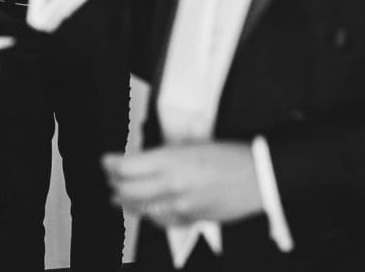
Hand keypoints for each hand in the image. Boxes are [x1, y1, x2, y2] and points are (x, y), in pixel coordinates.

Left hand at [102, 142, 263, 227]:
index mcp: (171, 161)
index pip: (127, 167)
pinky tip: (146, 210)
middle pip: (127, 190)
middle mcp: (171, 185)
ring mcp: (180, 206)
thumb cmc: (230, 156)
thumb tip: (144, 158)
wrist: (258, 177)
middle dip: (114, 184)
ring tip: (119, 197)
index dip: (111, 164)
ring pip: (141, 209)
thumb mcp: (193, 143)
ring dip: (127, 202)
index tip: (105, 161)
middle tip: (110, 178)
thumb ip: (166, 153)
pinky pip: (161, 221)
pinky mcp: (190, 219)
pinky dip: (149, 215)